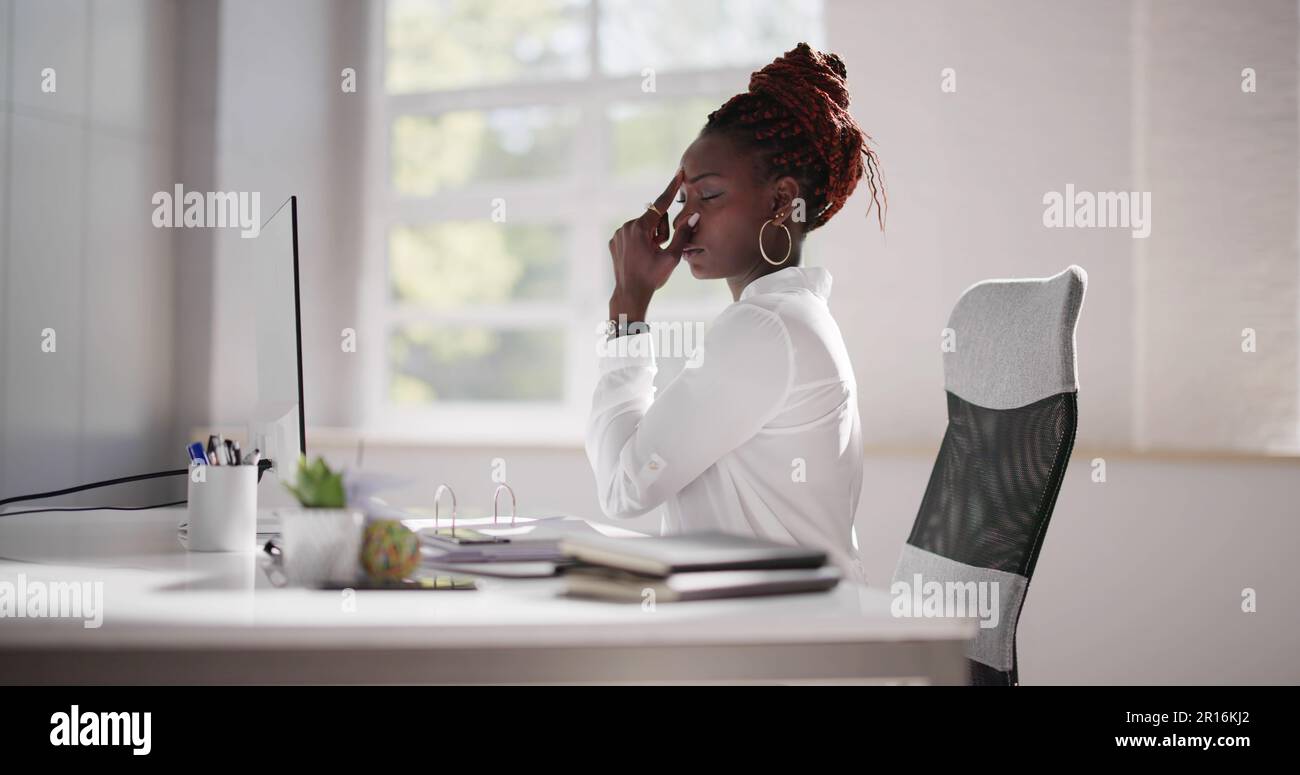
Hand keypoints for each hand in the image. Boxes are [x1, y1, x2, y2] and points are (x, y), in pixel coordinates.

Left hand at [607, 168, 697, 321]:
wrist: (630, 294)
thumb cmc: (652, 277)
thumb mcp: (672, 257)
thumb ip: (683, 234)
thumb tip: (694, 216)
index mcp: (640, 228)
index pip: (660, 204)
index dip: (671, 188)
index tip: (679, 173)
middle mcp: (626, 227)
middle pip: (652, 218)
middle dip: (660, 230)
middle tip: (660, 249)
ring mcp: (618, 234)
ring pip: (642, 227)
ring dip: (650, 237)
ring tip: (650, 255)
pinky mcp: (613, 241)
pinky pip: (632, 235)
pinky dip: (639, 242)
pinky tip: (640, 257)